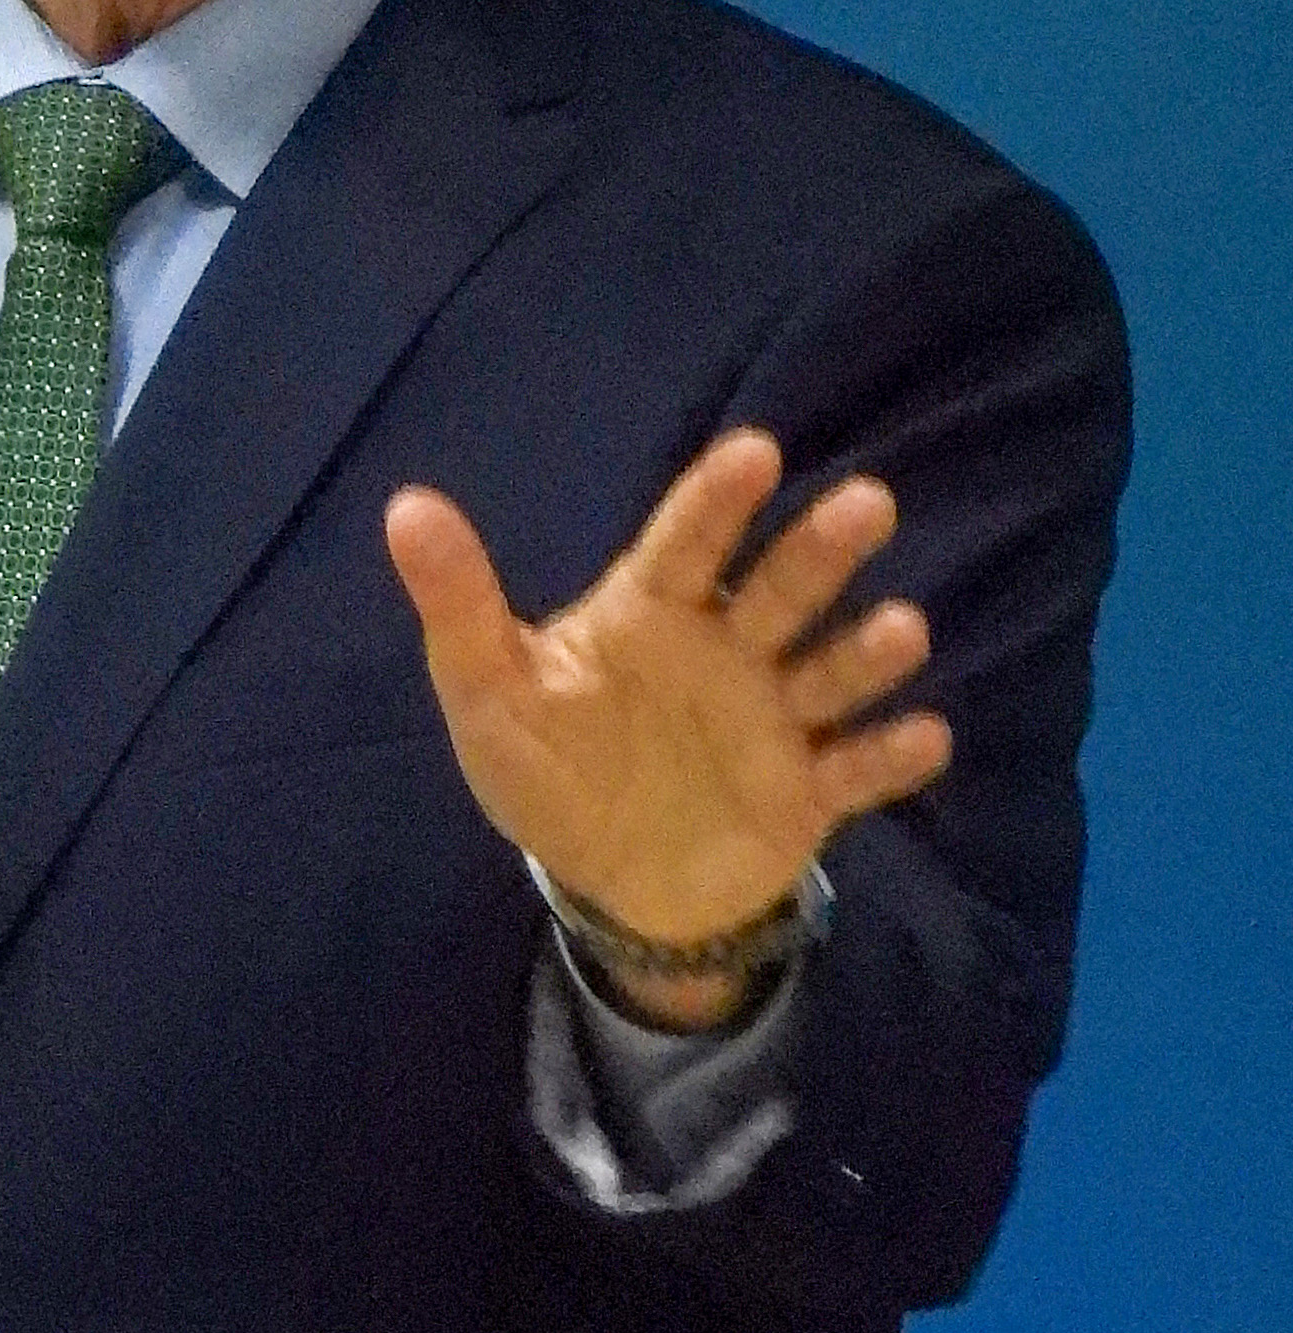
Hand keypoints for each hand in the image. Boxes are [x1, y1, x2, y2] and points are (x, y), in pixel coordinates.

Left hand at [383, 431, 950, 1011]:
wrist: (612, 883)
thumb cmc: (551, 767)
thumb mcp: (488, 691)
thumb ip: (459, 605)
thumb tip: (405, 505)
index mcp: (651, 614)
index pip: (685, 544)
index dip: (717, 500)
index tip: (757, 450)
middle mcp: (726, 652)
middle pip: (778, 591)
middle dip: (820, 550)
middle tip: (870, 501)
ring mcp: (773, 721)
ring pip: (827, 672)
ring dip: (866, 652)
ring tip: (902, 630)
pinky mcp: (806, 794)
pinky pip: (855, 771)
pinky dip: (890, 758)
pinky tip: (928, 737)